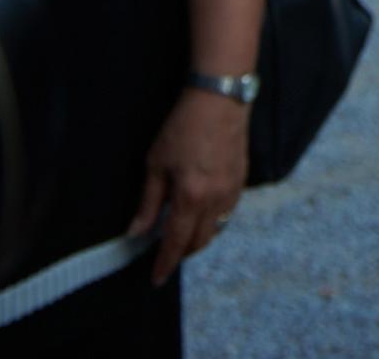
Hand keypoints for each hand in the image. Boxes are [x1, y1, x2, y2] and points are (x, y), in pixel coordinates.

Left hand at [129, 86, 250, 285]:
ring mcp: (232, 191)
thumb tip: (137, 232)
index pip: (176, 242)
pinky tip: (200, 212)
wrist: (219, 100)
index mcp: (191, 197)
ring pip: (216, 230)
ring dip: (198, 238)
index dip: (165, 263)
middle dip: (182, 253)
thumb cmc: (183, 127)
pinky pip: (227, 213)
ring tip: (181, 234)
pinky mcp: (242, 181)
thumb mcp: (156, 163)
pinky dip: (212, 221)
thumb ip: (148, 202)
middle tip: (165, 254)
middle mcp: (215, 200)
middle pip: (199, 242)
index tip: (156, 278)